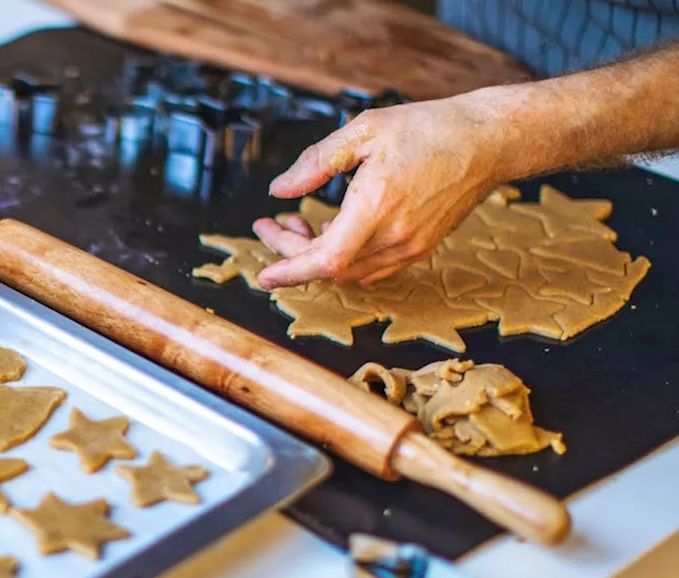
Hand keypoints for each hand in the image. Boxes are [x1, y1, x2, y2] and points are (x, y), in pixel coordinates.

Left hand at [253, 91, 512, 288]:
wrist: (488, 141)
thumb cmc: (428, 128)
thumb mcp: (363, 131)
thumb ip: (316, 162)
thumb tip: (279, 190)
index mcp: (377, 206)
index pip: (326, 259)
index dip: (291, 271)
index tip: (263, 274)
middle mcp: (395, 236)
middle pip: (331, 267)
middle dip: (293, 252)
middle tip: (271, 225)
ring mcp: (410, 247)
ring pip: (349, 271)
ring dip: (316, 255)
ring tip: (297, 221)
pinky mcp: (420, 247)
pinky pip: (370, 268)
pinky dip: (343, 257)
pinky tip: (332, 230)